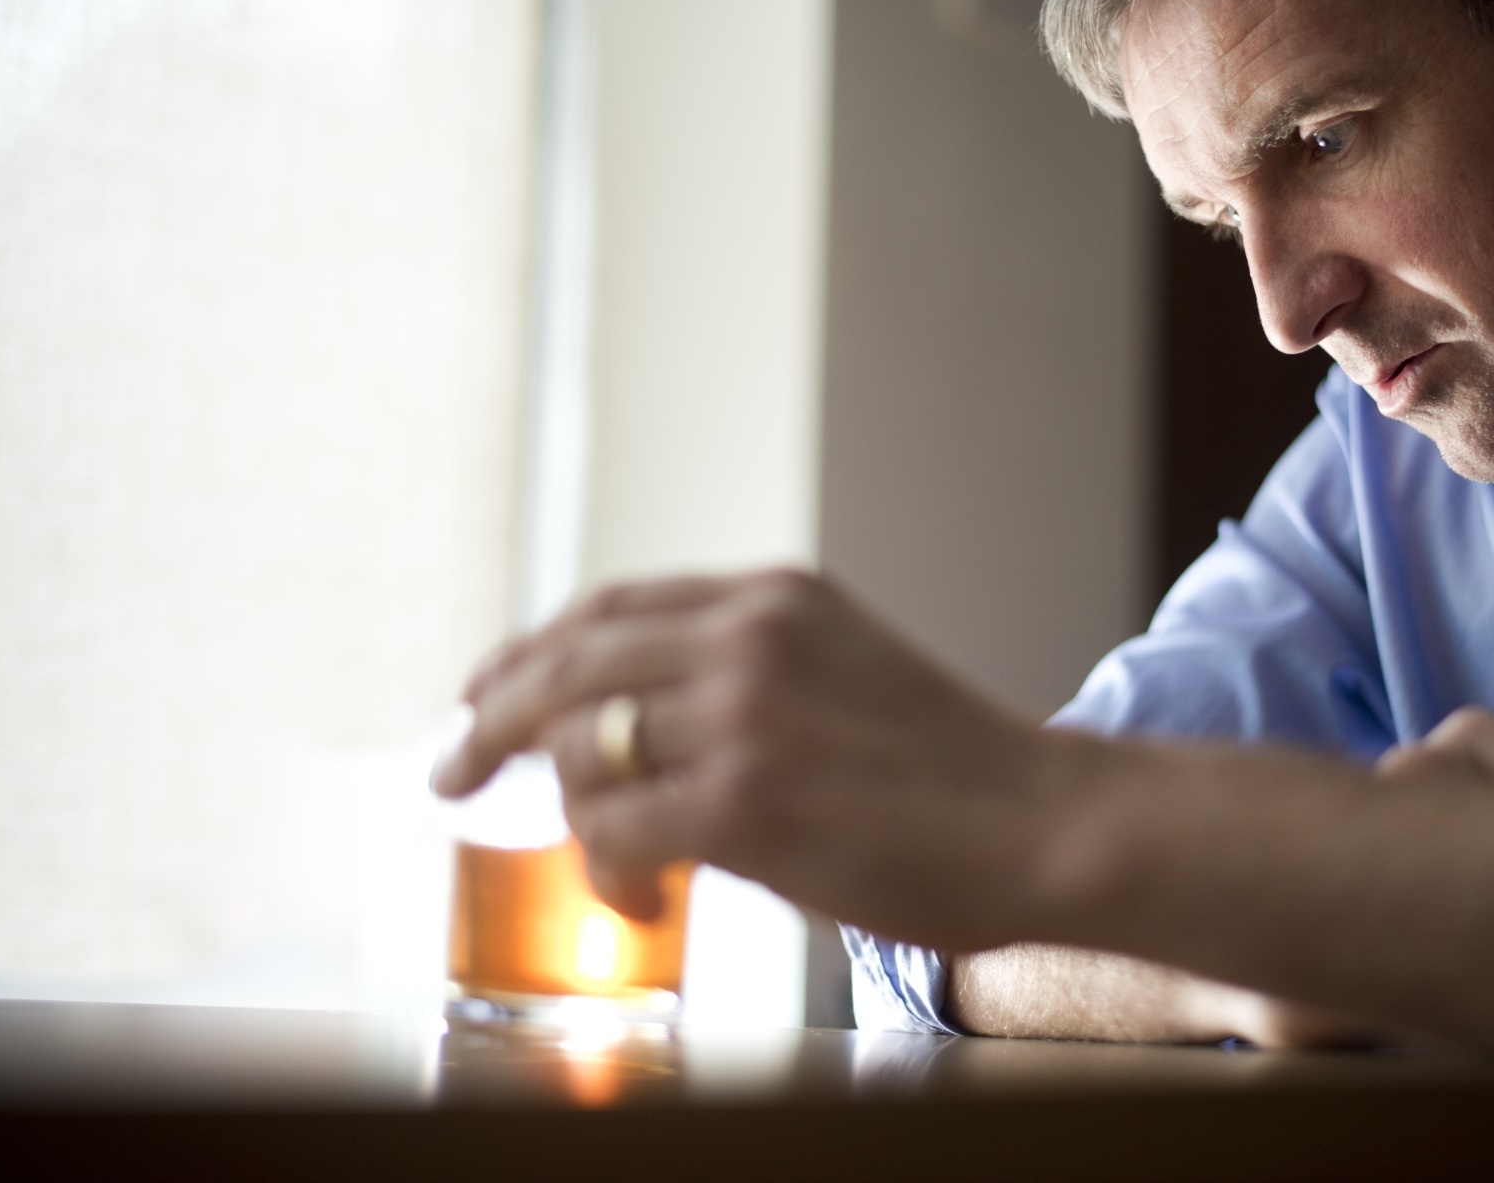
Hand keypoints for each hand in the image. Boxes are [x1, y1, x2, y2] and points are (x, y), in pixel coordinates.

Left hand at [433, 569, 1049, 939]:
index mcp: (773, 597)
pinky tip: (640, 896)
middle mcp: (748, 636)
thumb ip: (752, 674)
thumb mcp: (848, 672)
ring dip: (569, 813)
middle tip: (447, 771)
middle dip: (487, 720)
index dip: (529, 652)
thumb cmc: (958, 771)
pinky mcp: (743, 802)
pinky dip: (607, 870)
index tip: (484, 693)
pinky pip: (614, 830)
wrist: (1047, 822)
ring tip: (613, 863)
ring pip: (580, 750)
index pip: (609, 608)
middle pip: (565, 663)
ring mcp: (743, 714)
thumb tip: (640, 729)